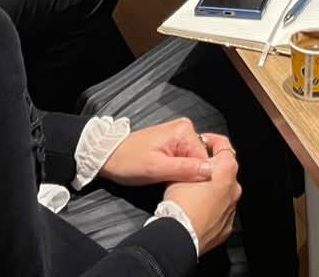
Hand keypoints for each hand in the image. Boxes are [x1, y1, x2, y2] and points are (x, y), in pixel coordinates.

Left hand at [101, 117, 233, 186]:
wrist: (107, 156)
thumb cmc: (128, 162)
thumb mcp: (156, 169)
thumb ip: (185, 169)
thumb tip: (210, 172)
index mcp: (184, 131)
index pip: (206, 157)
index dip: (201, 176)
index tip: (192, 190)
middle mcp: (185, 128)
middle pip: (201, 157)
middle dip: (194, 174)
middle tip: (180, 187)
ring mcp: (179, 135)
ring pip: (194, 159)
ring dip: (187, 173)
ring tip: (175, 183)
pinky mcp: (173, 142)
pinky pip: (186, 158)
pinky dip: (181, 170)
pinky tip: (172, 178)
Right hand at [164, 148, 240, 255]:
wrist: (179, 236)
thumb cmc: (180, 203)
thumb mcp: (178, 175)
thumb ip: (189, 165)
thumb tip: (189, 163)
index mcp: (226, 170)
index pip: (224, 145)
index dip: (212, 141)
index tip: (203, 142)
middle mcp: (234, 187)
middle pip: (225, 171)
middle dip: (212, 169)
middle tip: (195, 170)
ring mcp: (232, 208)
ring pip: (224, 193)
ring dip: (213, 191)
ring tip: (194, 194)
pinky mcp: (227, 226)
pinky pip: (221, 213)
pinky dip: (212, 210)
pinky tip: (198, 212)